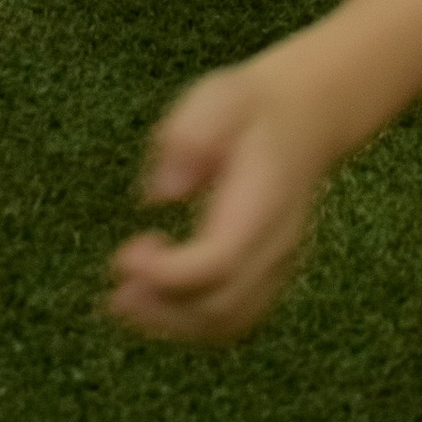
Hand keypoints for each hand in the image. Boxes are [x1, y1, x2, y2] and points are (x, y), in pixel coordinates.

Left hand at [107, 49, 337, 343]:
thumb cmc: (250, 109)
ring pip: (229, 322)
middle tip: (116, 292)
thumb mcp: (219, 98)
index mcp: (262, 205)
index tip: (123, 257)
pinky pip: (235, 317)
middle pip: (223, 306)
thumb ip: (190, 137)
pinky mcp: (269, 275)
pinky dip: (193, 320)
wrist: (305, 118)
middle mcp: (275, 246)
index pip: (219, 262)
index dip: (168, 273)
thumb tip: (161, 192)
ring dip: (174, 323)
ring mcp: (278, 266)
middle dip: (163, 309)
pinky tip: (157, 299)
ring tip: (126, 301)